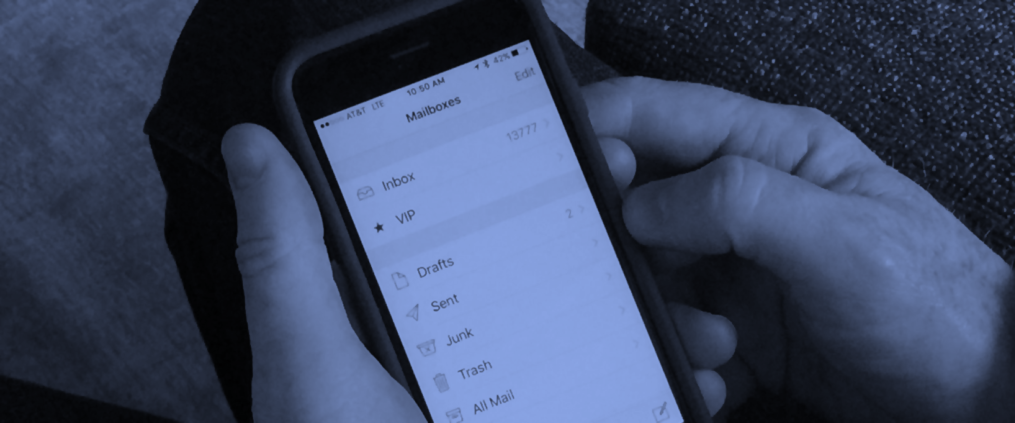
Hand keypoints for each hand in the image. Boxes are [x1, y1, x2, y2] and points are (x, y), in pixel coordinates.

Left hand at [220, 122, 733, 420]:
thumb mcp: (310, 364)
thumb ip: (286, 258)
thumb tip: (252, 148)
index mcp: (400, 317)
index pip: (466, 225)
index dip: (528, 179)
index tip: (581, 153)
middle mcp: (462, 351)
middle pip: (548, 277)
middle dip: (613, 245)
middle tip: (651, 228)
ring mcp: (513, 393)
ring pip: (594, 336)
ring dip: (654, 317)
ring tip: (695, 323)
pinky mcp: (554, 408)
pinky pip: (614, 391)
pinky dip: (661, 381)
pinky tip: (691, 378)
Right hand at [580, 76, 1014, 422]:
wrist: (976, 397)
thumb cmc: (932, 304)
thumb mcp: (841, 240)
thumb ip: (739, 203)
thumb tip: (642, 204)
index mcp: (773, 153)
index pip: (664, 116)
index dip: (605, 132)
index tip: (571, 176)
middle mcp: (747, 205)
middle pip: (642, 204)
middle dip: (630, 249)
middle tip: (635, 281)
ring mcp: (740, 269)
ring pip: (653, 279)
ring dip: (666, 316)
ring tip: (719, 342)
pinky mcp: (739, 328)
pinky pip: (678, 336)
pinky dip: (684, 362)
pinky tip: (718, 379)